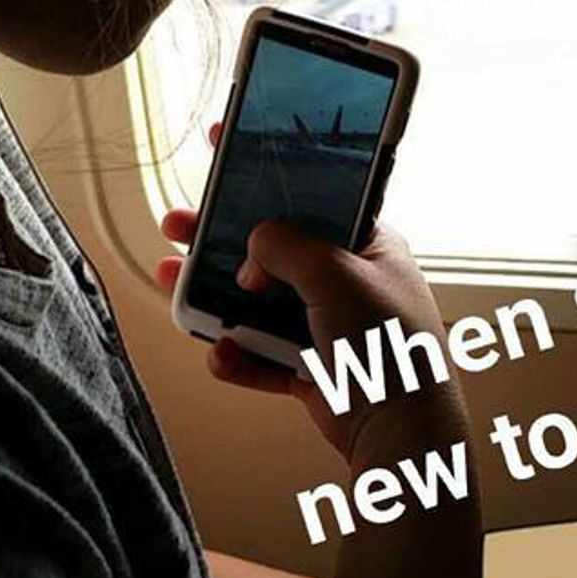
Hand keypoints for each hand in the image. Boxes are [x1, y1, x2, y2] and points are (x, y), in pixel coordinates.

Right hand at [157, 122, 469, 465]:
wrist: (402, 433)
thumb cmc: (388, 344)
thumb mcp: (335, 274)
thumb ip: (286, 248)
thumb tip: (251, 252)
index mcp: (367, 245)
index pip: (314, 194)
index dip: (271, 171)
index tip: (228, 144)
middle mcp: (347, 281)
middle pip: (272, 249)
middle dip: (221, 238)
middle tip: (179, 223)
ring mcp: (328, 326)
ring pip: (257, 302)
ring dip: (215, 295)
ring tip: (174, 280)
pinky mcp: (312, 369)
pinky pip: (262, 356)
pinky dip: (238, 356)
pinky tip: (220, 352)